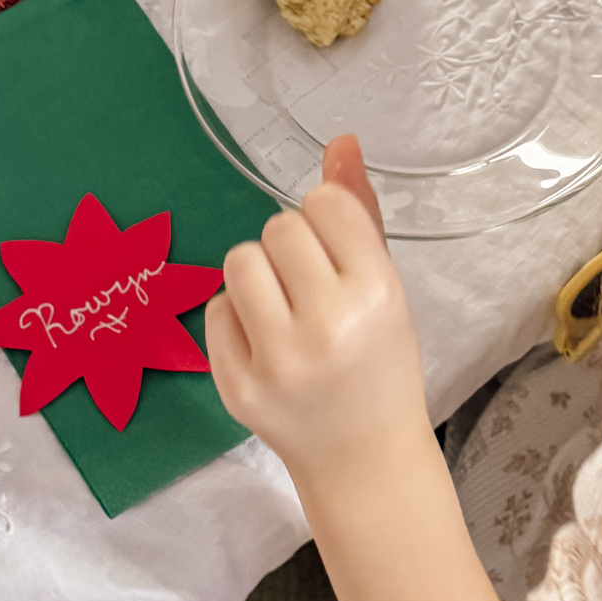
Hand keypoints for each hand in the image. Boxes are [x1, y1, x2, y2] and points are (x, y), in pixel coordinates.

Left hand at [208, 133, 429, 484]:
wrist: (364, 459)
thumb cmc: (381, 362)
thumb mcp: (386, 286)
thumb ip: (360, 213)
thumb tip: (340, 140)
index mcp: (377, 293)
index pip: (324, 204)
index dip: (325, 221)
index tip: (336, 254)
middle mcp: (328, 325)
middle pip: (278, 227)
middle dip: (291, 249)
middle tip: (312, 289)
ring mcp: (278, 361)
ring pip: (238, 262)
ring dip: (258, 276)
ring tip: (284, 309)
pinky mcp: (238, 387)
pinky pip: (216, 310)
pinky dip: (237, 318)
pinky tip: (266, 344)